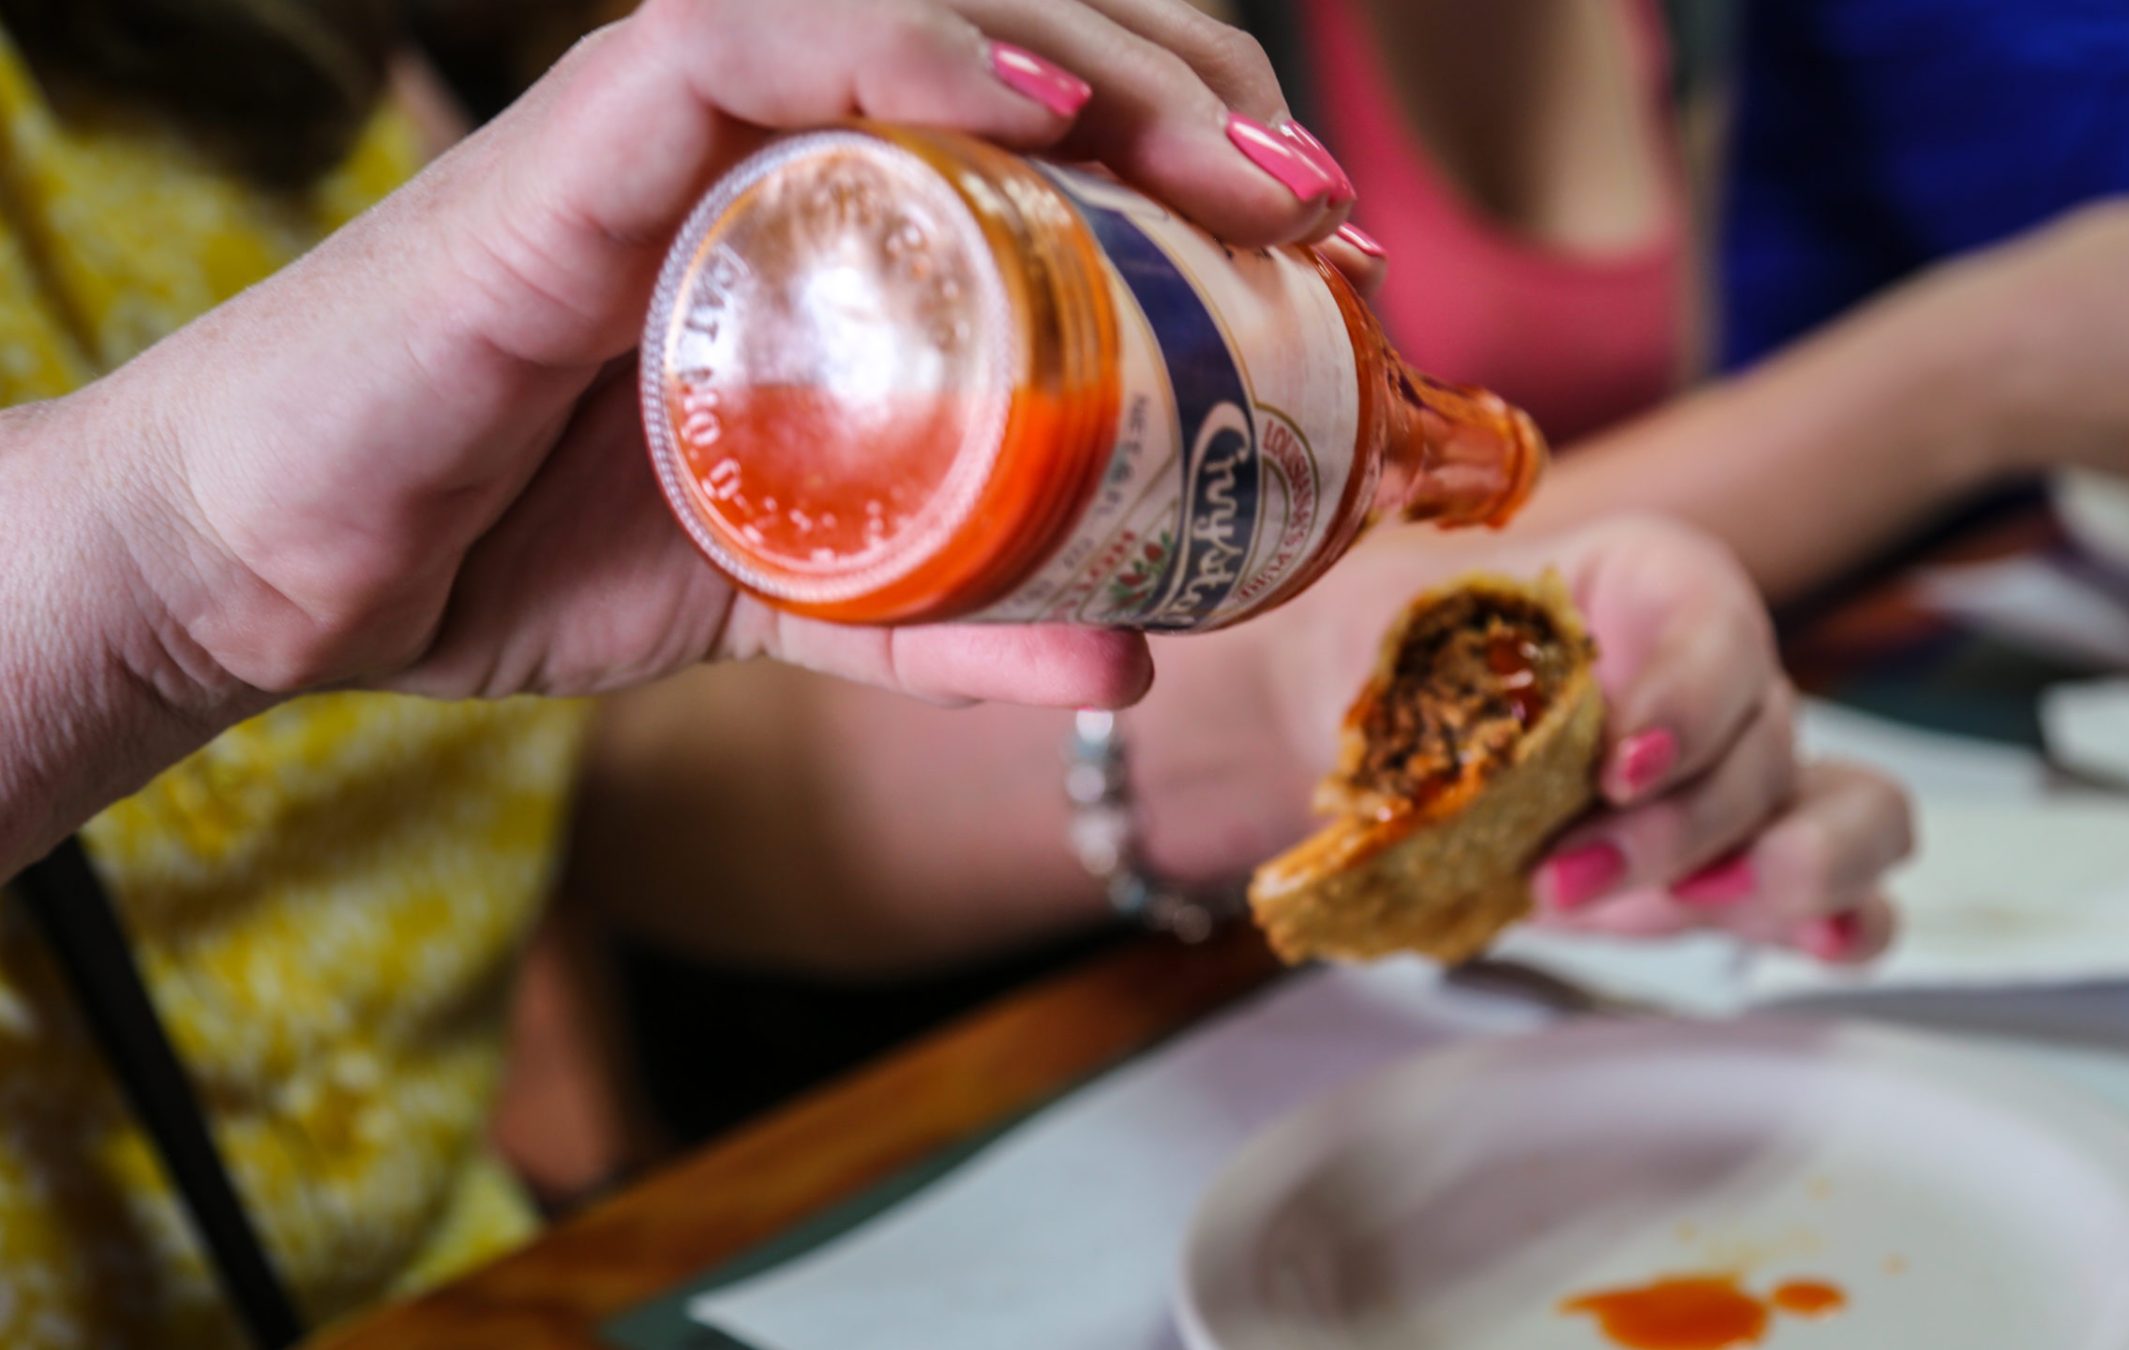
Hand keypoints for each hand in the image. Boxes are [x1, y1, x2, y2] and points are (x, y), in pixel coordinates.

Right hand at [87, 0, 1364, 720]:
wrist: (272, 571)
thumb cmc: (508, 540)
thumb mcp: (783, 595)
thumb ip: (942, 622)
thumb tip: (1134, 655)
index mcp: (825, 208)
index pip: (1040, 108)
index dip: (1197, 149)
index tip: (1320, 250)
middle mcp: (766, 134)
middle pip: (1019, 32)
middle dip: (1194, 97)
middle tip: (1318, 213)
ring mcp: (674, 126)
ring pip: (915, 5)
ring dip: (1098, 66)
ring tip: (1227, 171)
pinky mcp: (575, 141)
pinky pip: (748, 37)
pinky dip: (901, 46)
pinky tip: (1031, 103)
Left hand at [1184, 516, 1912, 964]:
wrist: (1364, 735)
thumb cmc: (1370, 668)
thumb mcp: (1354, 635)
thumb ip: (1354, 638)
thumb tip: (1193, 662)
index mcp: (1629, 573)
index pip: (1711, 602)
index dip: (1683, 678)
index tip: (1608, 743)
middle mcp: (1702, 668)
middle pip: (1772, 726)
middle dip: (1679, 811)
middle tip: (1556, 867)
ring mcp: (1731, 769)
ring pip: (1851, 802)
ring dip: (1779, 864)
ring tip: (1678, 909)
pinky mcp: (1729, 863)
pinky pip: (1841, 884)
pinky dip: (1845, 913)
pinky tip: (1818, 943)